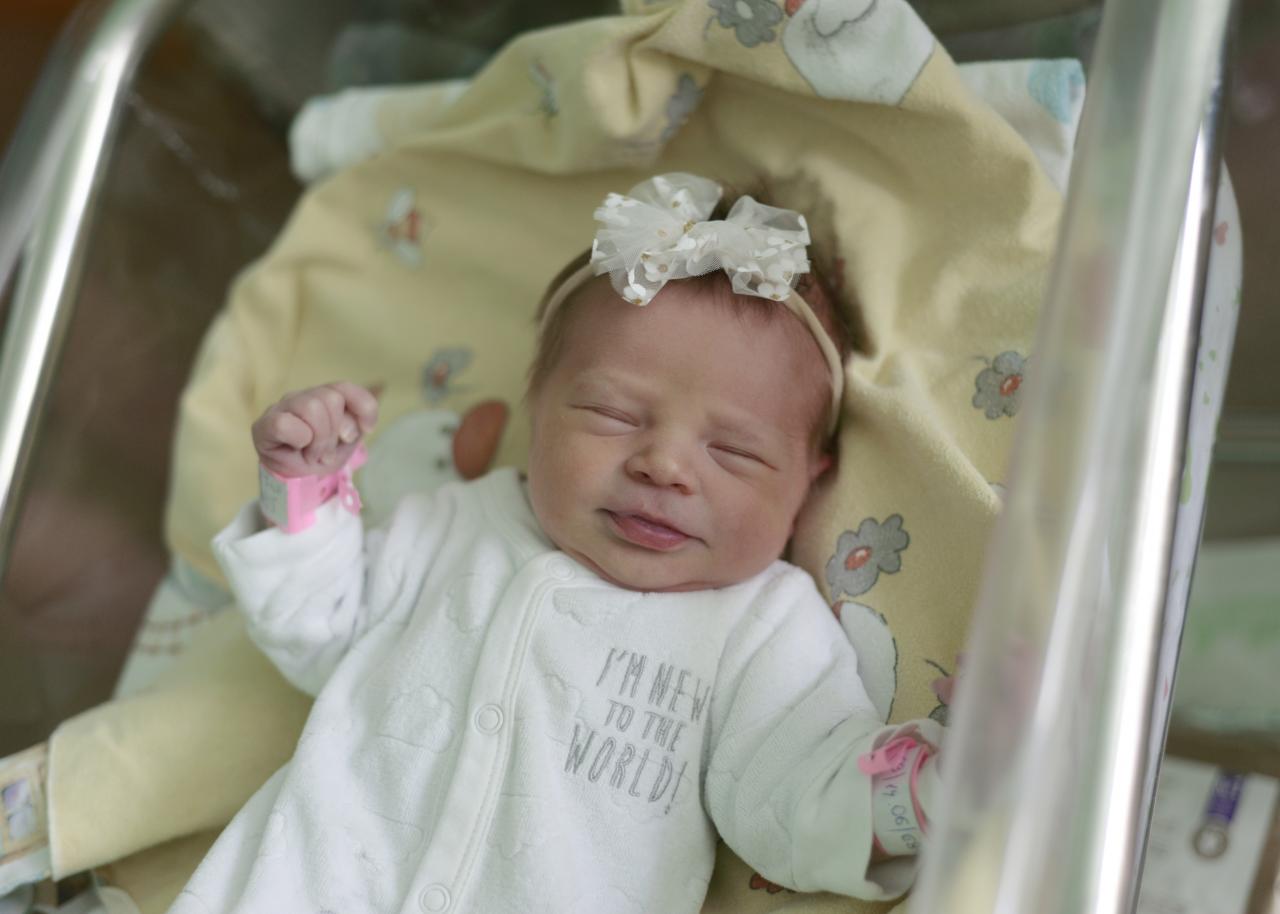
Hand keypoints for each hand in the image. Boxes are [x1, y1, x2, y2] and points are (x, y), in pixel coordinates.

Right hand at [252, 382, 378, 477]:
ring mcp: (283, 407)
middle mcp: (304, 395)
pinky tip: (297, 448)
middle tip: (326, 451)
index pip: (346, 388)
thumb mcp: (346, 443)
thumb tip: (346, 430)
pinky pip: (285, 423)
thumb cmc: (321, 457)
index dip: (364, 407)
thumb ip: (353, 427)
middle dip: (334, 433)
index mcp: (326, 396)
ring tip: (313, 453)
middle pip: (331, 398)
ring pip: (312, 407)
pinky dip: (298, 439)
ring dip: (319, 440)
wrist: (295, 480)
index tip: (367, 429)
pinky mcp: (264, 423)